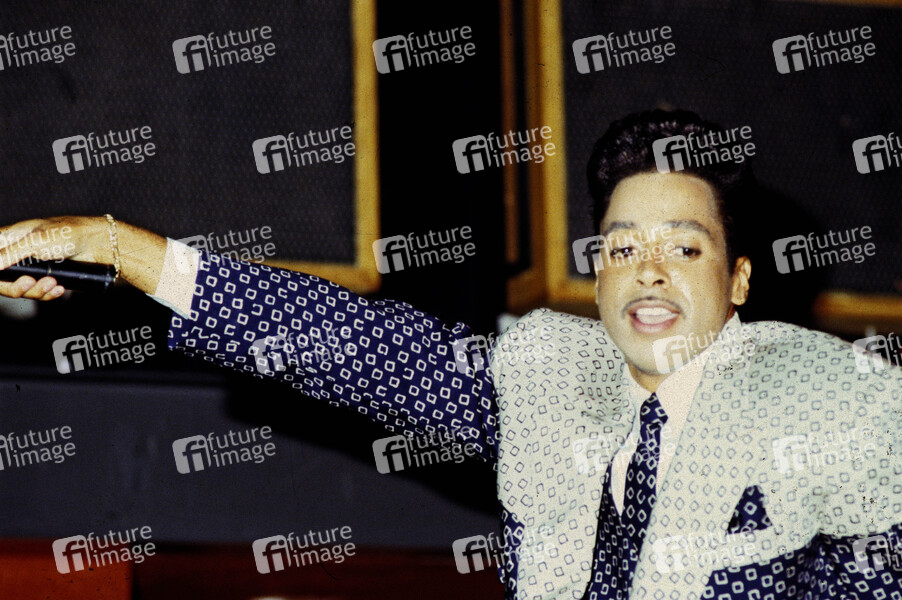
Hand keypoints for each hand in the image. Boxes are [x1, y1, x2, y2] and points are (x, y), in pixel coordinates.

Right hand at [0, 215, 167, 298]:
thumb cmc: (68, 233)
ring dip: (37, 291)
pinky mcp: (48, 277)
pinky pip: (40, 293)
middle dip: (17, 287)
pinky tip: (59, 289)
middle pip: (4, 281)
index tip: (4, 279)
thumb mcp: (36, 241)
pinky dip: (48, 294)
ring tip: (53, 283)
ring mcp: (33, 267)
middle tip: (30, 283)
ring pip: (23, 289)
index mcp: (9, 239)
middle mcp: (18, 254)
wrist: (99, 243)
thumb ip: (11, 253)